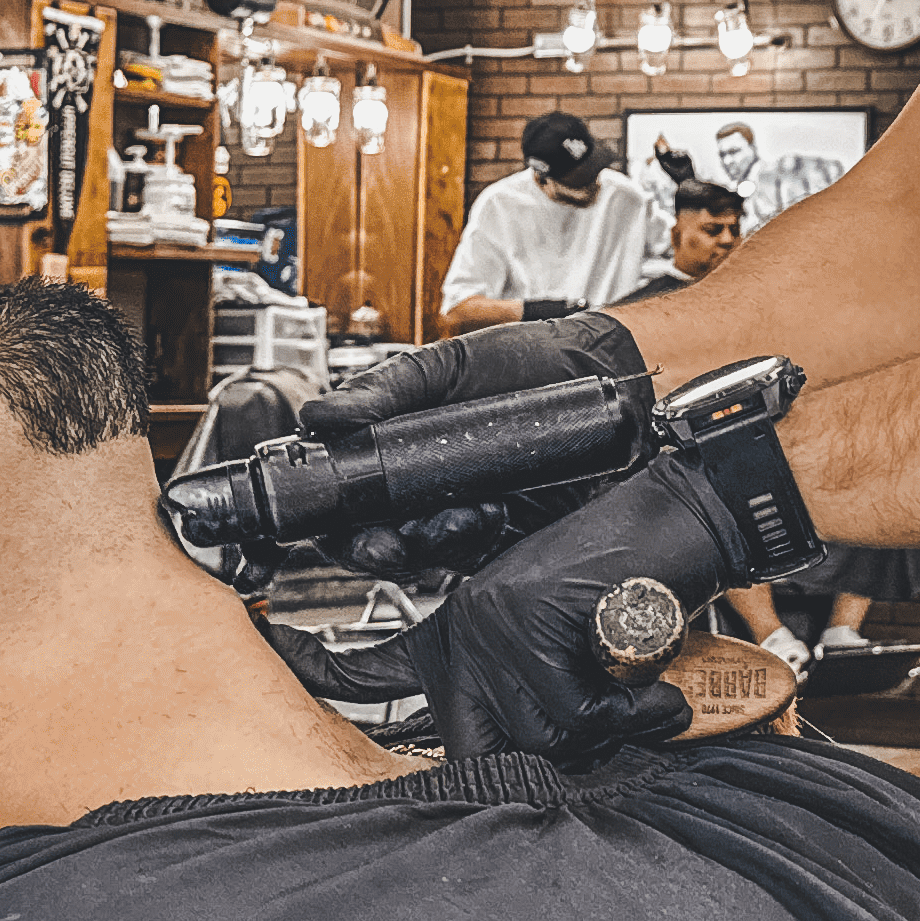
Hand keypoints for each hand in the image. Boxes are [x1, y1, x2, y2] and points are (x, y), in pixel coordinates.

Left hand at [270, 456, 756, 758]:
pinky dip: (631, 717)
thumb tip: (516, 770)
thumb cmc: (637, 585)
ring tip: (640, 700)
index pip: (385, 679)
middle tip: (608, 726)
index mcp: (459, 627)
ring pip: (537, 737)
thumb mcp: (563, 640)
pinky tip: (656, 695)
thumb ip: (527, 694)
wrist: (685, 517)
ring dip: (606, 733)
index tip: (341, 695)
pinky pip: (578, 716)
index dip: (367, 699)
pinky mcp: (529, 616)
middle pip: (482, 746)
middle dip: (550, 757)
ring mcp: (491, 616)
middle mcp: (463, 621)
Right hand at [297, 311, 652, 575]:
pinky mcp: (505, 536)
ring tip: (456, 515)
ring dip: (428, 546)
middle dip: (375, 551)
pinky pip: (474, 558)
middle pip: (377, 542)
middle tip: (387, 543)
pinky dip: (472, 543)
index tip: (337, 527)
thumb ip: (382, 392)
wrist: (600, 374)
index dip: (335, 523)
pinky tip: (487, 515)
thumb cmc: (524, 362)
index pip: (348, 502)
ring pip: (424, 557)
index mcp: (396, 452)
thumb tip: (319, 416)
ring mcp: (463, 515)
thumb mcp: (444, 368)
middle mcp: (424, 491)